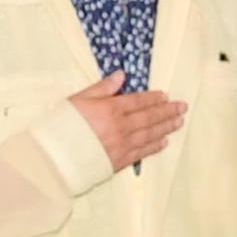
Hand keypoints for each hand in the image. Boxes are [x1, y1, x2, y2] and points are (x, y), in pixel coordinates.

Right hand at [69, 70, 184, 174]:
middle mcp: (121, 127)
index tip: (166, 96)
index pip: (139, 102)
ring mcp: (122, 145)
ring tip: (179, 122)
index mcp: (111, 109)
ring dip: (166, 127)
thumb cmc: (62, 125)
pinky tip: (164, 142)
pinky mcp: (119, 161)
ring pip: (150, 134)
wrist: (54, 157)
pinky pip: (142, 152)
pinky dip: (155, 146)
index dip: (154, 98)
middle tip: (182, 108)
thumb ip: (102, 88)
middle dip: (167, 111)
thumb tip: (121, 75)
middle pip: (150, 117)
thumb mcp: (79, 100)